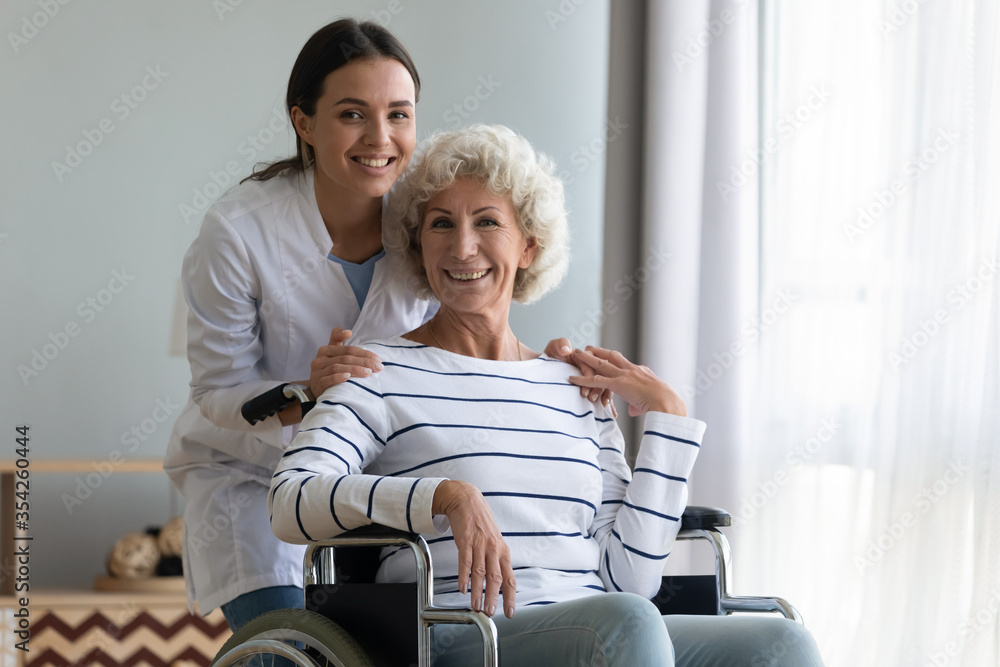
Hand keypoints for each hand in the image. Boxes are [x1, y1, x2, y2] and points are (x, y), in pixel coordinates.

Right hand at [309, 328, 383, 397]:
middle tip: (378, 367)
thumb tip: (348, 331)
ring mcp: (317, 372)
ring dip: (355, 369)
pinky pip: (328, 379)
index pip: (348, 349)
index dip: (364, 353)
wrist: (318, 390)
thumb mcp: (334, 355)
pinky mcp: (317, 384)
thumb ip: (339, 340)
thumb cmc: (329, 371)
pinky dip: (338, 377)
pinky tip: (348, 377)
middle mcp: (319, 360)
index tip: (378, 358)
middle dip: (364, 362)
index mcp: (325, 350)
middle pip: (345, 358)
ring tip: (368, 372)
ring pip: (337, 367)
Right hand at [433, 480, 515, 617]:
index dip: (510, 596)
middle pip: (496, 577)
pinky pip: (465, 561)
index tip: (510, 611)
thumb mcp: (494, 542)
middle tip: (490, 612)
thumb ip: (496, 561)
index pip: (509, 577)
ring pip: (480, 572)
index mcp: (502, 551)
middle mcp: (493, 549)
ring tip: (476, 606)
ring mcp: (480, 544)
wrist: (467, 500)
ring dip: (478, 591)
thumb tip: (499, 583)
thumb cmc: (481, 523)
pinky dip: (464, 576)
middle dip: (493, 597)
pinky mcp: (466, 540)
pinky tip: (463, 588)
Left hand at [544, 337, 614, 412]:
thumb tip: (567, 350)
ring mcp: (592, 378)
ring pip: (603, 387)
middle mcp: (591, 368)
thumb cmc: (551, 355)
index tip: (584, 391)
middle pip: (600, 378)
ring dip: (604, 395)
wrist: (543, 368)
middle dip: (599, 389)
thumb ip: (560, 345)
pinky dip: (607, 403)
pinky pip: (601, 394)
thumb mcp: (555, 347)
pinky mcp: (591, 387)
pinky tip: (612, 413)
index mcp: (586, 358)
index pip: (590, 368)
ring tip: (602, 405)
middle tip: (592, 399)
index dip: (589, 379)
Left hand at [568, 346, 686, 416]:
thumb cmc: (663, 404)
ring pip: (601, 364)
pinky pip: (596, 381)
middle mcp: (631, 369)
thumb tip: (633, 410)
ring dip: (587, 359)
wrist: (667, 402)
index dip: (613, 358)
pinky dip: (582, 380)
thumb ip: (637, 404)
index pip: (623, 362)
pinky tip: (571, 378)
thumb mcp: (650, 401)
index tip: (606, 354)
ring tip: (576, 354)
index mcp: (641, 371)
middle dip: (599, 351)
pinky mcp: (618, 384)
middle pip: (611, 356)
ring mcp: (624, 375)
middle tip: (587, 347)